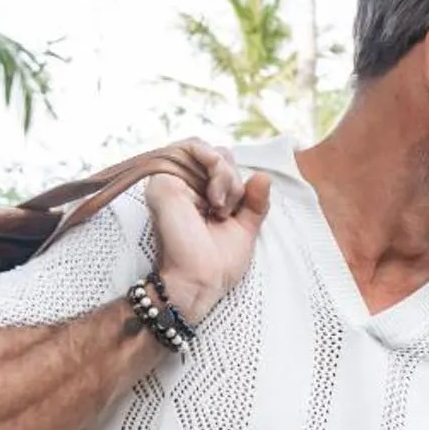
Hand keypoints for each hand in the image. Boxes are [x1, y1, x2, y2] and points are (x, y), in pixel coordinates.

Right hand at [141, 139, 268, 323]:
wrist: (200, 282)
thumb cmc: (217, 263)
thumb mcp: (244, 228)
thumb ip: (254, 203)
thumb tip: (264, 176)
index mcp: (196, 195)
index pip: (220, 164)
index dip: (236, 180)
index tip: (235, 210)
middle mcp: (180, 185)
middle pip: (215, 153)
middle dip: (232, 177)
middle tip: (229, 208)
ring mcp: (169, 180)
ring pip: (206, 148)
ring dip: (225, 174)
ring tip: (221, 205)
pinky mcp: (163, 179)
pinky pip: (193, 147)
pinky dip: (214, 166)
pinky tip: (215, 198)